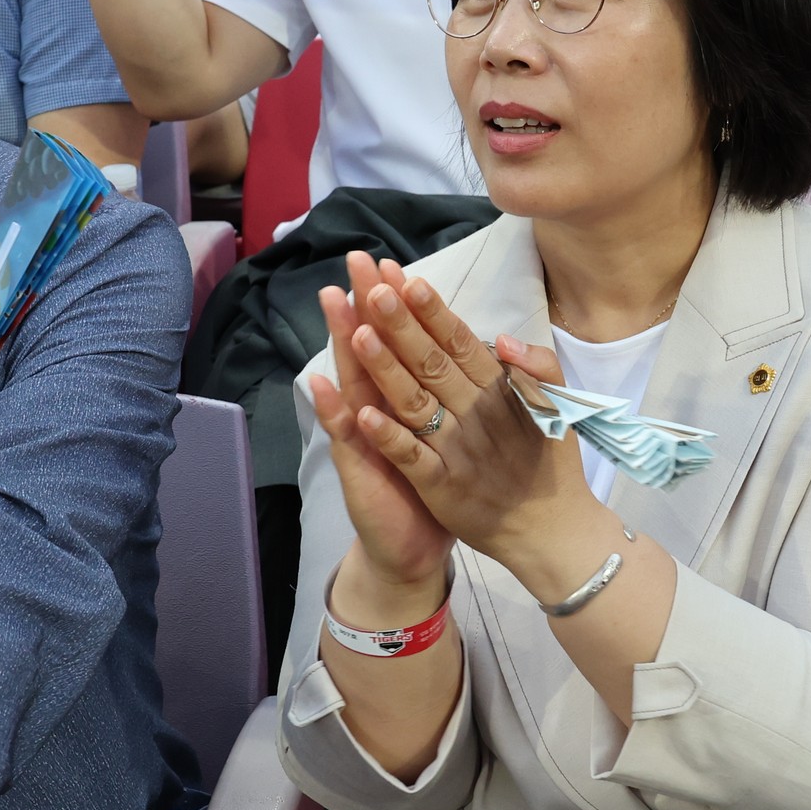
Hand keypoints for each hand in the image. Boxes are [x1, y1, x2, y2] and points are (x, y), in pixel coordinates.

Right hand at [305, 253, 457, 597]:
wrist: (416, 547)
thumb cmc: (440, 487)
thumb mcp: (459, 437)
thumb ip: (470, 394)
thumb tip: (489, 349)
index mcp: (414, 397)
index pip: (408, 342)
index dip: (404, 305)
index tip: (400, 264)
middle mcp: (383, 408)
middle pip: (375, 349)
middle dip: (368, 305)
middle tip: (357, 261)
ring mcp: (365, 436)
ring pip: (354, 382)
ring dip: (344, 345)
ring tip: (335, 305)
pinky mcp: (359, 469)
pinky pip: (348, 438)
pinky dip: (335, 413)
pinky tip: (321, 385)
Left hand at [307, 253, 595, 595]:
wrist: (552, 531)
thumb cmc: (551, 464)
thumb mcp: (559, 406)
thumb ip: (537, 366)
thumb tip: (503, 337)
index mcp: (501, 392)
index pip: (460, 343)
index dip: (433, 312)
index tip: (407, 280)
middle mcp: (476, 415)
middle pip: (432, 363)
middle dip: (402, 325)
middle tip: (373, 288)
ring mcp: (457, 451)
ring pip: (415, 402)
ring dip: (386, 368)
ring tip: (358, 334)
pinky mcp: (442, 487)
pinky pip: (411, 457)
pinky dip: (388, 436)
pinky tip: (363, 412)